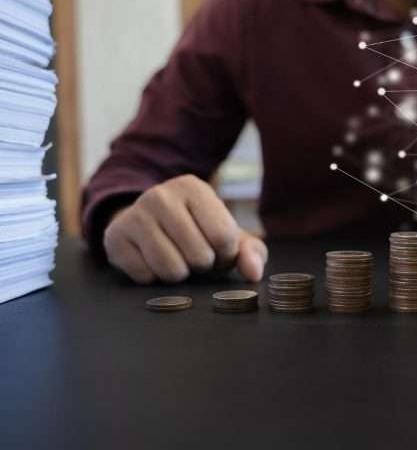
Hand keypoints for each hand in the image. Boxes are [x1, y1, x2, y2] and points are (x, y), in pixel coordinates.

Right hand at [103, 175, 267, 283]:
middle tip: (195, 255)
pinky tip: (152, 260)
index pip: (224, 237)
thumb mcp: (226, 233)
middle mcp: (160, 195)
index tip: (218, 250)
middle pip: (199, 256)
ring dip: (179, 274)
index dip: (226, 255)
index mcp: (193, 188)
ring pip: (171, 270)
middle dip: (203, 265)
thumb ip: (251, 252)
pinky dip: (153, 278)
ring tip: (176, 258)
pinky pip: (145, 277)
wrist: (146, 222)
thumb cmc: (195, 229)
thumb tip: (254, 273)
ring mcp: (134, 216)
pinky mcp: (114, 238)